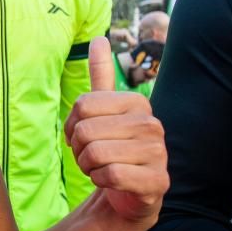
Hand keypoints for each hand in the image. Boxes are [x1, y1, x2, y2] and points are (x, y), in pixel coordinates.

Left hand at [65, 37, 167, 223]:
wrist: (128, 192)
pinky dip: (101, 181)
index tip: (83, 136)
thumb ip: (101, 75)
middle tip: (92, 157)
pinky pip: (110, 175)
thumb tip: (98, 38)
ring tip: (102, 168)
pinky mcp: (158, 181)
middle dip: (78, 149)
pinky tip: (112, 182)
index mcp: (137, 102)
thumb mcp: (104, 110)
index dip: (72, 126)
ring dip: (88, 167)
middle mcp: (153, 124)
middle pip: (85, 130)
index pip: (82, 106)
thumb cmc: (112, 148)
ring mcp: (159, 153)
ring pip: (95, 153)